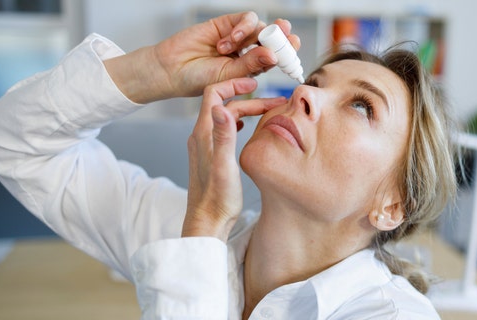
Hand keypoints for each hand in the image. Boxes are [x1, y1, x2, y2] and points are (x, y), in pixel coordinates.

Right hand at [104, 11, 300, 103]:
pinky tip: (226, 41)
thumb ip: (250, 64)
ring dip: (252, 35)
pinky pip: (245, 19)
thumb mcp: (228, 76)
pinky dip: (240, 28)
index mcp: (252, 68)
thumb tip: (273, 55)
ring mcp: (238, 37)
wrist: (171, 70)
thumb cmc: (198, 80)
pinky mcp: (226, 23)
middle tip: (288, 37)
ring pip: (260, 27)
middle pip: (273, 39)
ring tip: (231, 48)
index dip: (288, 54)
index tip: (295, 55)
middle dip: (283, 37)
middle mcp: (248, 51)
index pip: (276, 58)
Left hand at [182, 78, 285, 240]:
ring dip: (245, 110)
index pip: (214, 93)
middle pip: (223, 104)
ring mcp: (204, 146)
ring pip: (225, 116)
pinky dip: (238, 122)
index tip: (256, 84)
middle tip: (274, 102)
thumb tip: (221, 107)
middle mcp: (201, 136)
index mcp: (204, 134)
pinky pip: (223, 129)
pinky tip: (247, 127)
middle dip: (249, 99)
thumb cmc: (218, 198)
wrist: (207, 222)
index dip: (234, 84)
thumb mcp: (224, 165)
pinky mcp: (210, 156)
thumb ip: (224, 135)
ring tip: (267, 111)